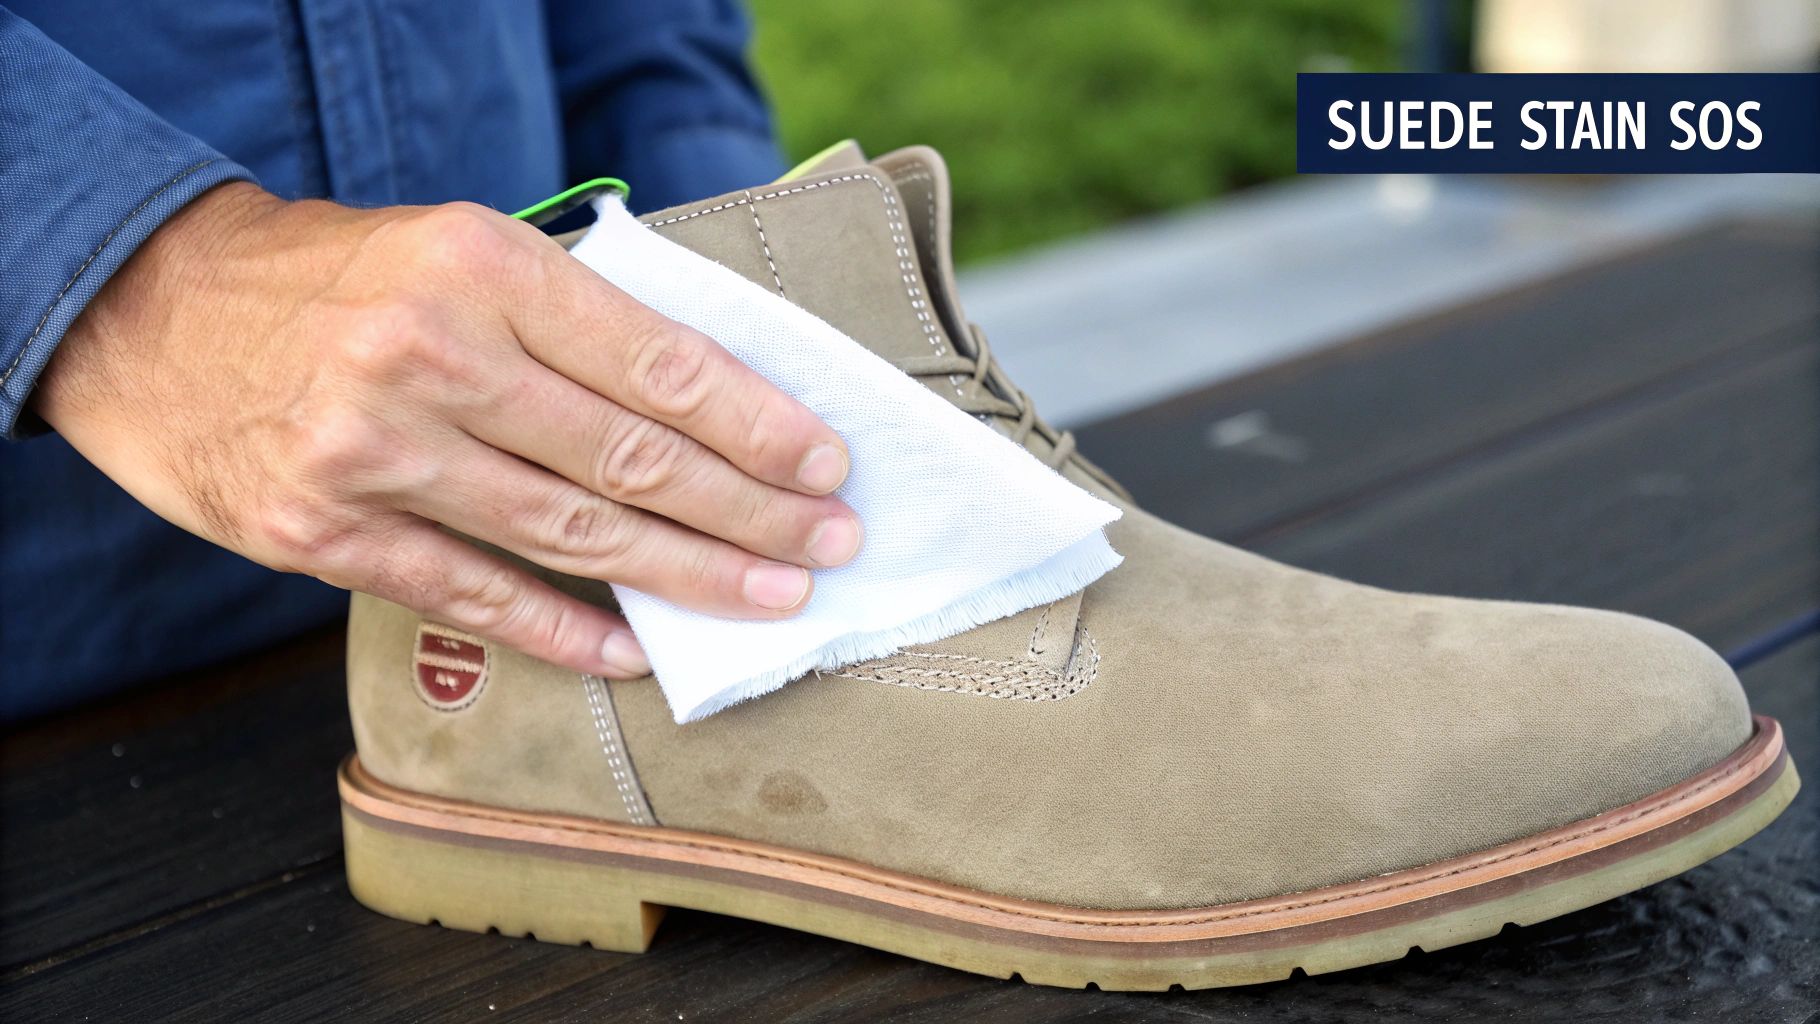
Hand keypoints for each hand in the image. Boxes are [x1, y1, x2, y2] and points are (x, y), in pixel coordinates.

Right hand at [36, 183, 860, 678]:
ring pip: (571, 535)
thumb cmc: (337, 278)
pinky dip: (567, 629)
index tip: (825, 462)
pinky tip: (638, 648)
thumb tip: (712, 400)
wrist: (153, 315)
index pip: (657, 361)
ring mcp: (373, 453)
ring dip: (687, 577)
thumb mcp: (456, 246)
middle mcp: (431, 356)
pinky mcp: (326, 531)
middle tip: (828, 544)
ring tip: (770, 597)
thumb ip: (568, 315)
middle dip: (750, 511)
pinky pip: (477, 595)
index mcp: (481, 265)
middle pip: (631, 458)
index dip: (756, 423)